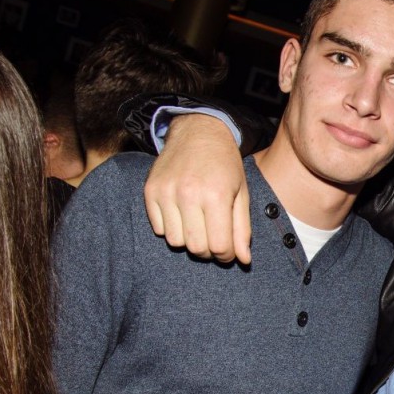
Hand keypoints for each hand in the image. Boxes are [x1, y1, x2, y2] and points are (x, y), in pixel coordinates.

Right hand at [143, 115, 249, 262]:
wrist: (198, 132)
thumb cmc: (225, 165)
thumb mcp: (241, 194)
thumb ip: (242, 229)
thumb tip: (243, 260)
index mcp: (216, 195)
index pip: (219, 246)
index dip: (226, 255)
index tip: (228, 251)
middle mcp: (188, 194)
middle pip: (196, 248)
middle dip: (208, 250)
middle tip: (214, 238)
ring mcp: (166, 192)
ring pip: (175, 241)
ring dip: (188, 239)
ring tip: (198, 224)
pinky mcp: (150, 191)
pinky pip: (158, 229)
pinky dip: (171, 228)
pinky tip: (182, 214)